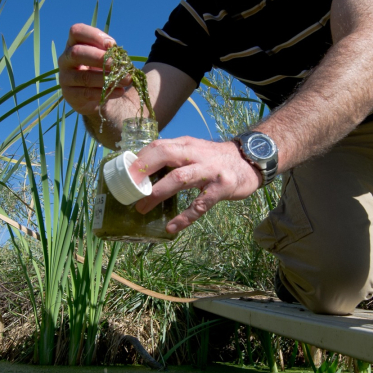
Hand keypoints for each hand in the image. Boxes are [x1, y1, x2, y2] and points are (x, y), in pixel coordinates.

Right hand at [57, 23, 119, 117]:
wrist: (96, 95)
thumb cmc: (103, 69)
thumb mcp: (106, 57)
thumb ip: (111, 51)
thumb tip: (117, 50)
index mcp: (74, 43)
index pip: (76, 31)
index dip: (94, 36)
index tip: (111, 45)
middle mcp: (65, 59)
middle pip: (76, 53)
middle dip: (100, 58)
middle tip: (118, 65)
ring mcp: (65, 78)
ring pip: (84, 77)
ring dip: (107, 78)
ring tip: (126, 80)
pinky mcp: (69, 95)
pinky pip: (87, 93)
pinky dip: (106, 92)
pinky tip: (120, 91)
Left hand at [131, 136, 261, 234]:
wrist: (250, 160)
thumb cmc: (214, 159)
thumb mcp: (193, 150)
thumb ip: (172, 156)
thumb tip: (140, 170)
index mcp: (185, 144)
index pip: (157, 146)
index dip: (139, 159)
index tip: (122, 174)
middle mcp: (196, 154)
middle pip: (165, 154)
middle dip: (143, 170)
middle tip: (127, 188)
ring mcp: (210, 170)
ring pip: (180, 178)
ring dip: (157, 193)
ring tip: (141, 208)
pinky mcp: (222, 188)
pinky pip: (200, 204)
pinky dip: (184, 217)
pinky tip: (171, 227)